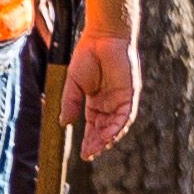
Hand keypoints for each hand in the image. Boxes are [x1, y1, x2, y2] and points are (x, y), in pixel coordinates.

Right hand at [61, 27, 140, 160]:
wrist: (102, 38)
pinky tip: (109, 136)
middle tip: (89, 155)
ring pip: (116, 125)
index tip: (84, 154)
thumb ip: (70, 103)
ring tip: (97, 149)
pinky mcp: (130, 94)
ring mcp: (121, 99)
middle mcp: (110, 104)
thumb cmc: (87, 56)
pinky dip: (118, 126)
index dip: (90, 141)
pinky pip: (126, 115)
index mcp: (96, 102)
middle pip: (105, 129)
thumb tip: (64, 123)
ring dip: (108, 138)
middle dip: (97, 143)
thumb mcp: (74, 84)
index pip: (94, 127)